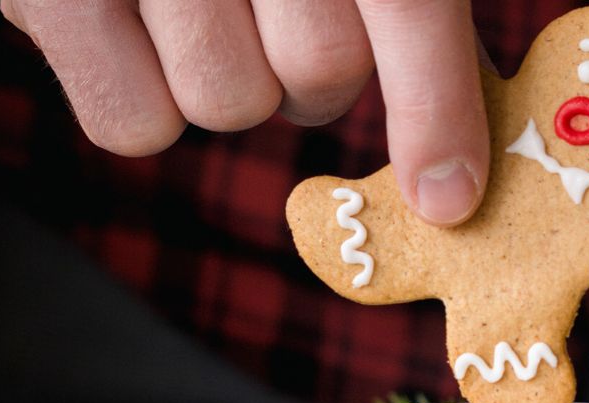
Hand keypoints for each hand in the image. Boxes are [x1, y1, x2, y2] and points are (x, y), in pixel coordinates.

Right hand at [0, 0, 489, 225]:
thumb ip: (404, 15)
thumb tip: (452, 146)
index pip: (405, 4)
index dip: (434, 106)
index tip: (447, 198)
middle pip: (319, 71)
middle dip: (317, 71)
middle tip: (278, 12)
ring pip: (230, 104)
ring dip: (233, 80)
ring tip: (202, 5)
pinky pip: (136, 126)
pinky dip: (147, 101)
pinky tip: (138, 30)